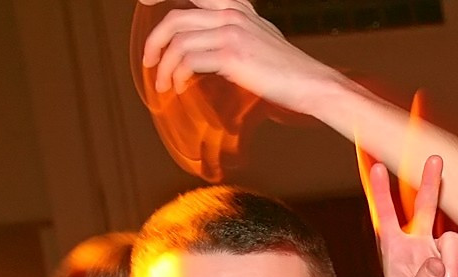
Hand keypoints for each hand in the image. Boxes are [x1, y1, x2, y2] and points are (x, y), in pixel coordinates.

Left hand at [140, 0, 339, 110]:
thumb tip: (211, 52)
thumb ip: (236, 35)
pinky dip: (178, 76)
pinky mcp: (231, 55)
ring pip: (178, 42)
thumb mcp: (263, 40)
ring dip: (165, 67)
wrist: (313, 84)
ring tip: (164, 84)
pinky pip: (189, 61)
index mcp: (239, 8)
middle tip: (150, 61)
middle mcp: (232, 14)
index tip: (144, 0)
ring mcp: (231, 32)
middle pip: (175, 18)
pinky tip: (180, 87)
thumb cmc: (291, 71)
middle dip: (155, 41)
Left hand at [362, 154, 457, 276]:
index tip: (378, 167)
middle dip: (430, 182)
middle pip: (426, 207)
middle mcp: (419, 244)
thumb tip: (437, 262)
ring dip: (451, 270)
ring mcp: (441, 253)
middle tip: (435, 158)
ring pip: (452, 243)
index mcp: (395, 249)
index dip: (381, 192)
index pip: (386, 215)